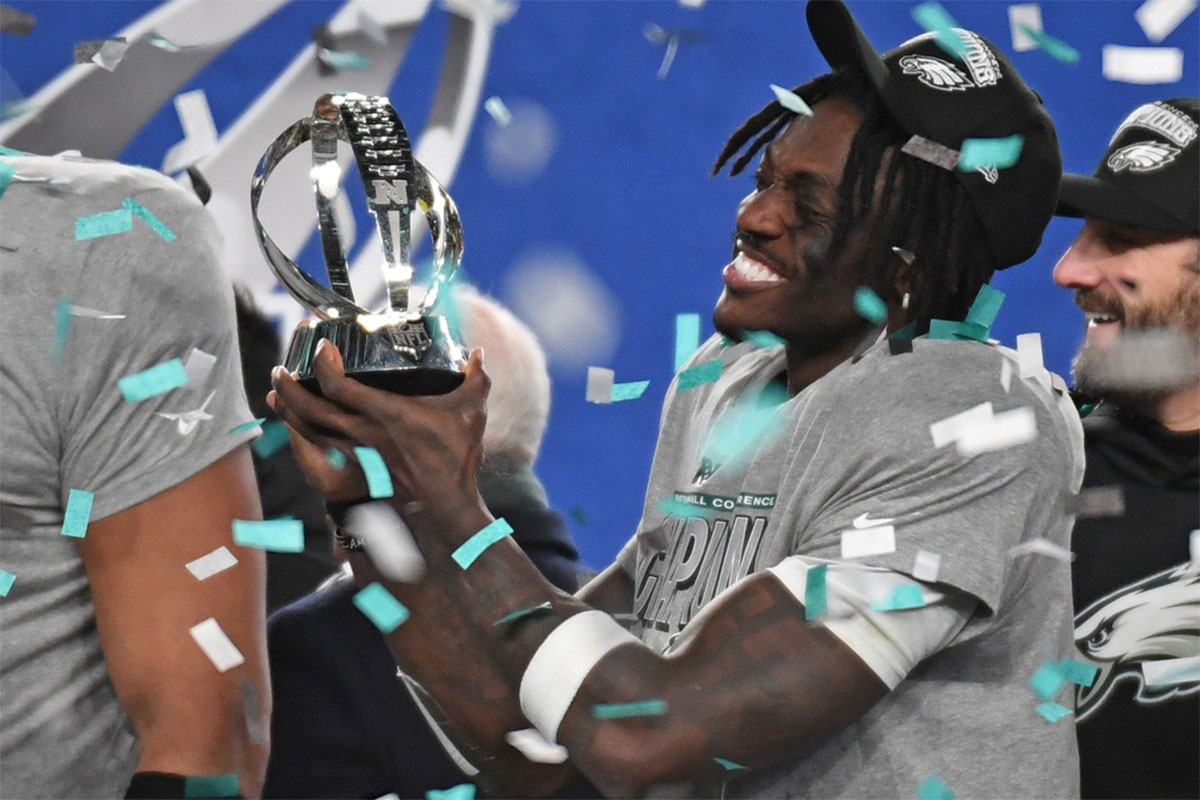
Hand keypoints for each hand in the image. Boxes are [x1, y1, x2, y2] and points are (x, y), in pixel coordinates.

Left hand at [269, 339, 491, 528]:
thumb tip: (479, 354)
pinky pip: (318, 446)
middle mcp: (362, 432)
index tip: (323, 346)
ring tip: (277, 389)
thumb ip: (477, 377)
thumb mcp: (472, 412)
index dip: (322, 362)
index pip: (337, 384)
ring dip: (287, 409)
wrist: (446, 506)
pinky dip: (301, 431)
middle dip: (288, 385)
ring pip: (307, 429)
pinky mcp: (357, 466)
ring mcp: (356, 452)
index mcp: (385, 414)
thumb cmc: (456, 459)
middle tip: (280, 366)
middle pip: (308, 407)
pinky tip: (296, 421)